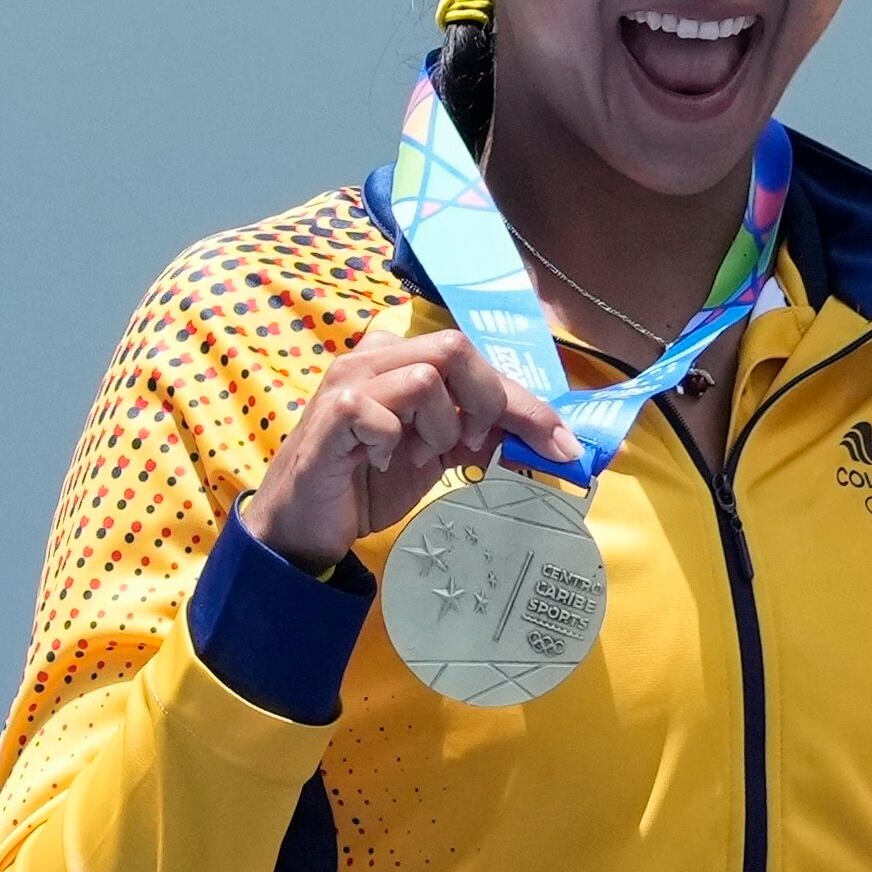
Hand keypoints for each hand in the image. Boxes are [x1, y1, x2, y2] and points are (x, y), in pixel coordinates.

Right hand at [237, 324, 580, 573]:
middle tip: (471, 446)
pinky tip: (383, 462)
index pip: (479, 360)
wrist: (308, 522)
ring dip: (438, 427)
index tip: (563, 445)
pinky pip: (381, 411)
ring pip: (426, 377)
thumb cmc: (370, 480)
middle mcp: (376, 358)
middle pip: (456, 349)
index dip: (526, 401)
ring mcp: (349, 381)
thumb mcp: (439, 453)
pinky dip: (395, 442)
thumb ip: (481, 431)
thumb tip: (543, 431)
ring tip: (417, 456)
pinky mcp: (332, 414)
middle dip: (487, 402)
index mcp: (403, 358)